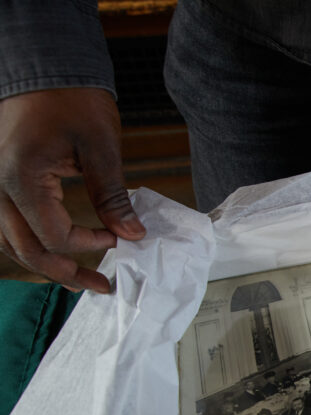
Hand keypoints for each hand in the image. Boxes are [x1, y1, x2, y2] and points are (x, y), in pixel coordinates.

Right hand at [0, 88, 144, 291]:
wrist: (43, 68)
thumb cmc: (71, 99)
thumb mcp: (100, 146)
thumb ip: (112, 196)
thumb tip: (132, 234)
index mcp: (21, 177)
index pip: (54, 235)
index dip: (89, 244)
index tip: (119, 239)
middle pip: (26, 249)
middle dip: (64, 272)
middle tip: (100, 284)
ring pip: (11, 243)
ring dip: (45, 265)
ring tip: (80, 279)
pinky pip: (7, 227)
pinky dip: (30, 245)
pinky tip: (56, 254)